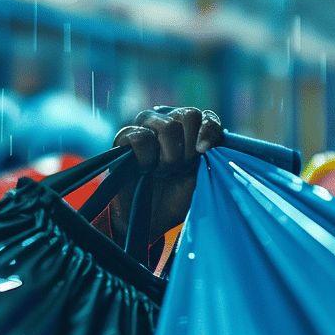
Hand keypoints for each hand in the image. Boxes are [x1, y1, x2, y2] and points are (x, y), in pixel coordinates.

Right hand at [111, 106, 223, 240]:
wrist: (151, 218)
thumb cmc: (177, 195)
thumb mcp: (201, 177)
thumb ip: (210, 155)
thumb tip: (208, 141)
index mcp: (192, 130)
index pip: (207, 117)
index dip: (208, 131)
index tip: (203, 151)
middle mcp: (170, 121)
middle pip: (189, 115)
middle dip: (189, 148)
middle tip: (180, 168)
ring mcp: (146, 127)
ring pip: (167, 126)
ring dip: (169, 155)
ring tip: (161, 171)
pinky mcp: (124, 137)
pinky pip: (140, 136)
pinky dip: (146, 157)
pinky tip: (143, 169)